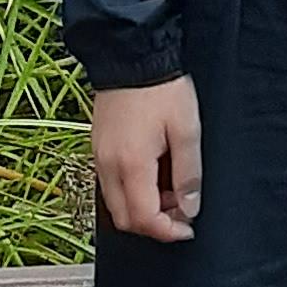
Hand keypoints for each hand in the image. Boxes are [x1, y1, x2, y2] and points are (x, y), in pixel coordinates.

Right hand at [91, 77, 203, 238]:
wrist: (131, 54)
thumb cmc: (162, 88)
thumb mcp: (186, 129)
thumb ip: (188, 174)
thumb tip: (189, 208)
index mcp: (131, 165)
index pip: (143, 219)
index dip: (168, 232)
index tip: (188, 228)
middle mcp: (108, 167)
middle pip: (125, 220)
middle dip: (154, 224)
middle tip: (181, 209)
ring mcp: (99, 157)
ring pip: (116, 205)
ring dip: (143, 209)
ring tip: (170, 188)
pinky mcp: (98, 147)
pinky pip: (111, 185)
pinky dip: (131, 192)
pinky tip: (153, 174)